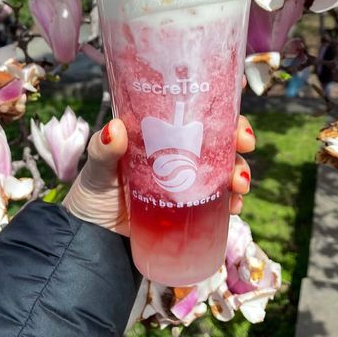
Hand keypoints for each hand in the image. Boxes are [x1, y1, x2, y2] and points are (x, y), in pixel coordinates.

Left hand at [63, 115, 255, 235]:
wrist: (93, 236)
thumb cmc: (95, 190)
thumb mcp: (99, 166)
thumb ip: (104, 150)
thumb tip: (115, 130)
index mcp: (162, 133)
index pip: (195, 112)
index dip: (220, 105)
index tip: (238, 101)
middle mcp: (182, 152)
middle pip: (219, 138)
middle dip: (238, 138)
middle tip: (244, 143)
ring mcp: (189, 181)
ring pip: (226, 168)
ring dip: (240, 172)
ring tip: (239, 184)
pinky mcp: (191, 209)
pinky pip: (220, 202)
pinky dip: (232, 202)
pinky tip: (234, 206)